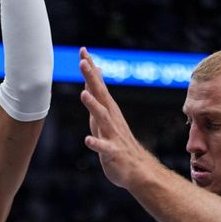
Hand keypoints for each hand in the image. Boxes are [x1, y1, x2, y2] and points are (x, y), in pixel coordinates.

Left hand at [79, 47, 157, 188]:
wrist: (136, 171)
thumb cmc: (117, 144)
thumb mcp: (105, 118)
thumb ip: (98, 99)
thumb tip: (95, 77)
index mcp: (108, 111)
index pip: (98, 86)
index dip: (91, 69)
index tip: (83, 50)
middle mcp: (111, 120)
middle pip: (101, 96)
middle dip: (92, 78)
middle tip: (83, 61)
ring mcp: (112, 136)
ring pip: (102, 118)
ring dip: (93, 106)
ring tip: (83, 94)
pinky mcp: (112, 153)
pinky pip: (104, 148)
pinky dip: (96, 143)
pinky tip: (87, 140)